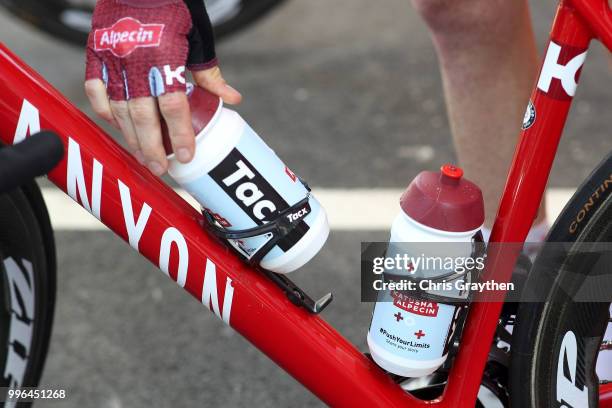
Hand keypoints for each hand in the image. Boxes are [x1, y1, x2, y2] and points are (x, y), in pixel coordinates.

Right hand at [84, 0, 240, 175]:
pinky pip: (96, 90)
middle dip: (152, 147)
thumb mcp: (199, 40)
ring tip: (142, 155)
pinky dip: (106, 110)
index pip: (174, 108)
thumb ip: (210, 74)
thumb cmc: (176, 7)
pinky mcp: (95, 52)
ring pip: (119, 108)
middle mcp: (137, 62)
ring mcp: (113, 58)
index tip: (186, 157)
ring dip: (131, 137)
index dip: (180, 135)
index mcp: (166, 59)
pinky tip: (118, 126)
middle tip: (159, 169)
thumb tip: (232, 100)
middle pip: (143, 117)